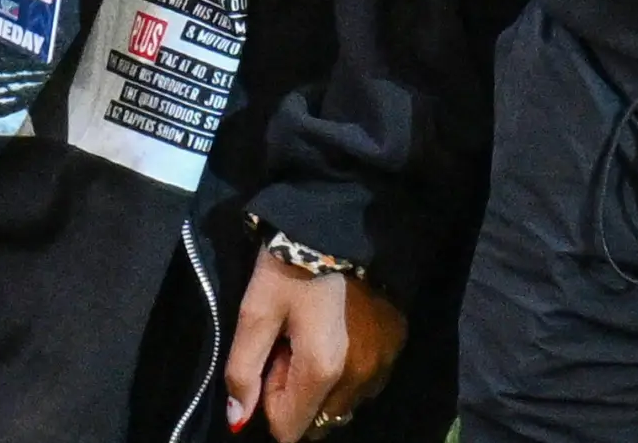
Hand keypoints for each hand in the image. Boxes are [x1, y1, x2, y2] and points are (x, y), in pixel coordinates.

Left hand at [224, 248, 407, 440]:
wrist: (346, 217)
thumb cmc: (294, 262)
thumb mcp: (257, 307)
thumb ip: (243, 368)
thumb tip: (239, 418)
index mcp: (323, 369)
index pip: (289, 429)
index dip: (272, 397)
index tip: (275, 354)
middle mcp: (359, 377)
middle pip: (318, 418)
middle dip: (300, 391)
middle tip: (294, 339)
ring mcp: (384, 361)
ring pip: (345, 402)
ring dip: (327, 381)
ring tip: (319, 329)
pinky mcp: (398, 342)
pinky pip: (368, 379)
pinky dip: (352, 365)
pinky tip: (343, 325)